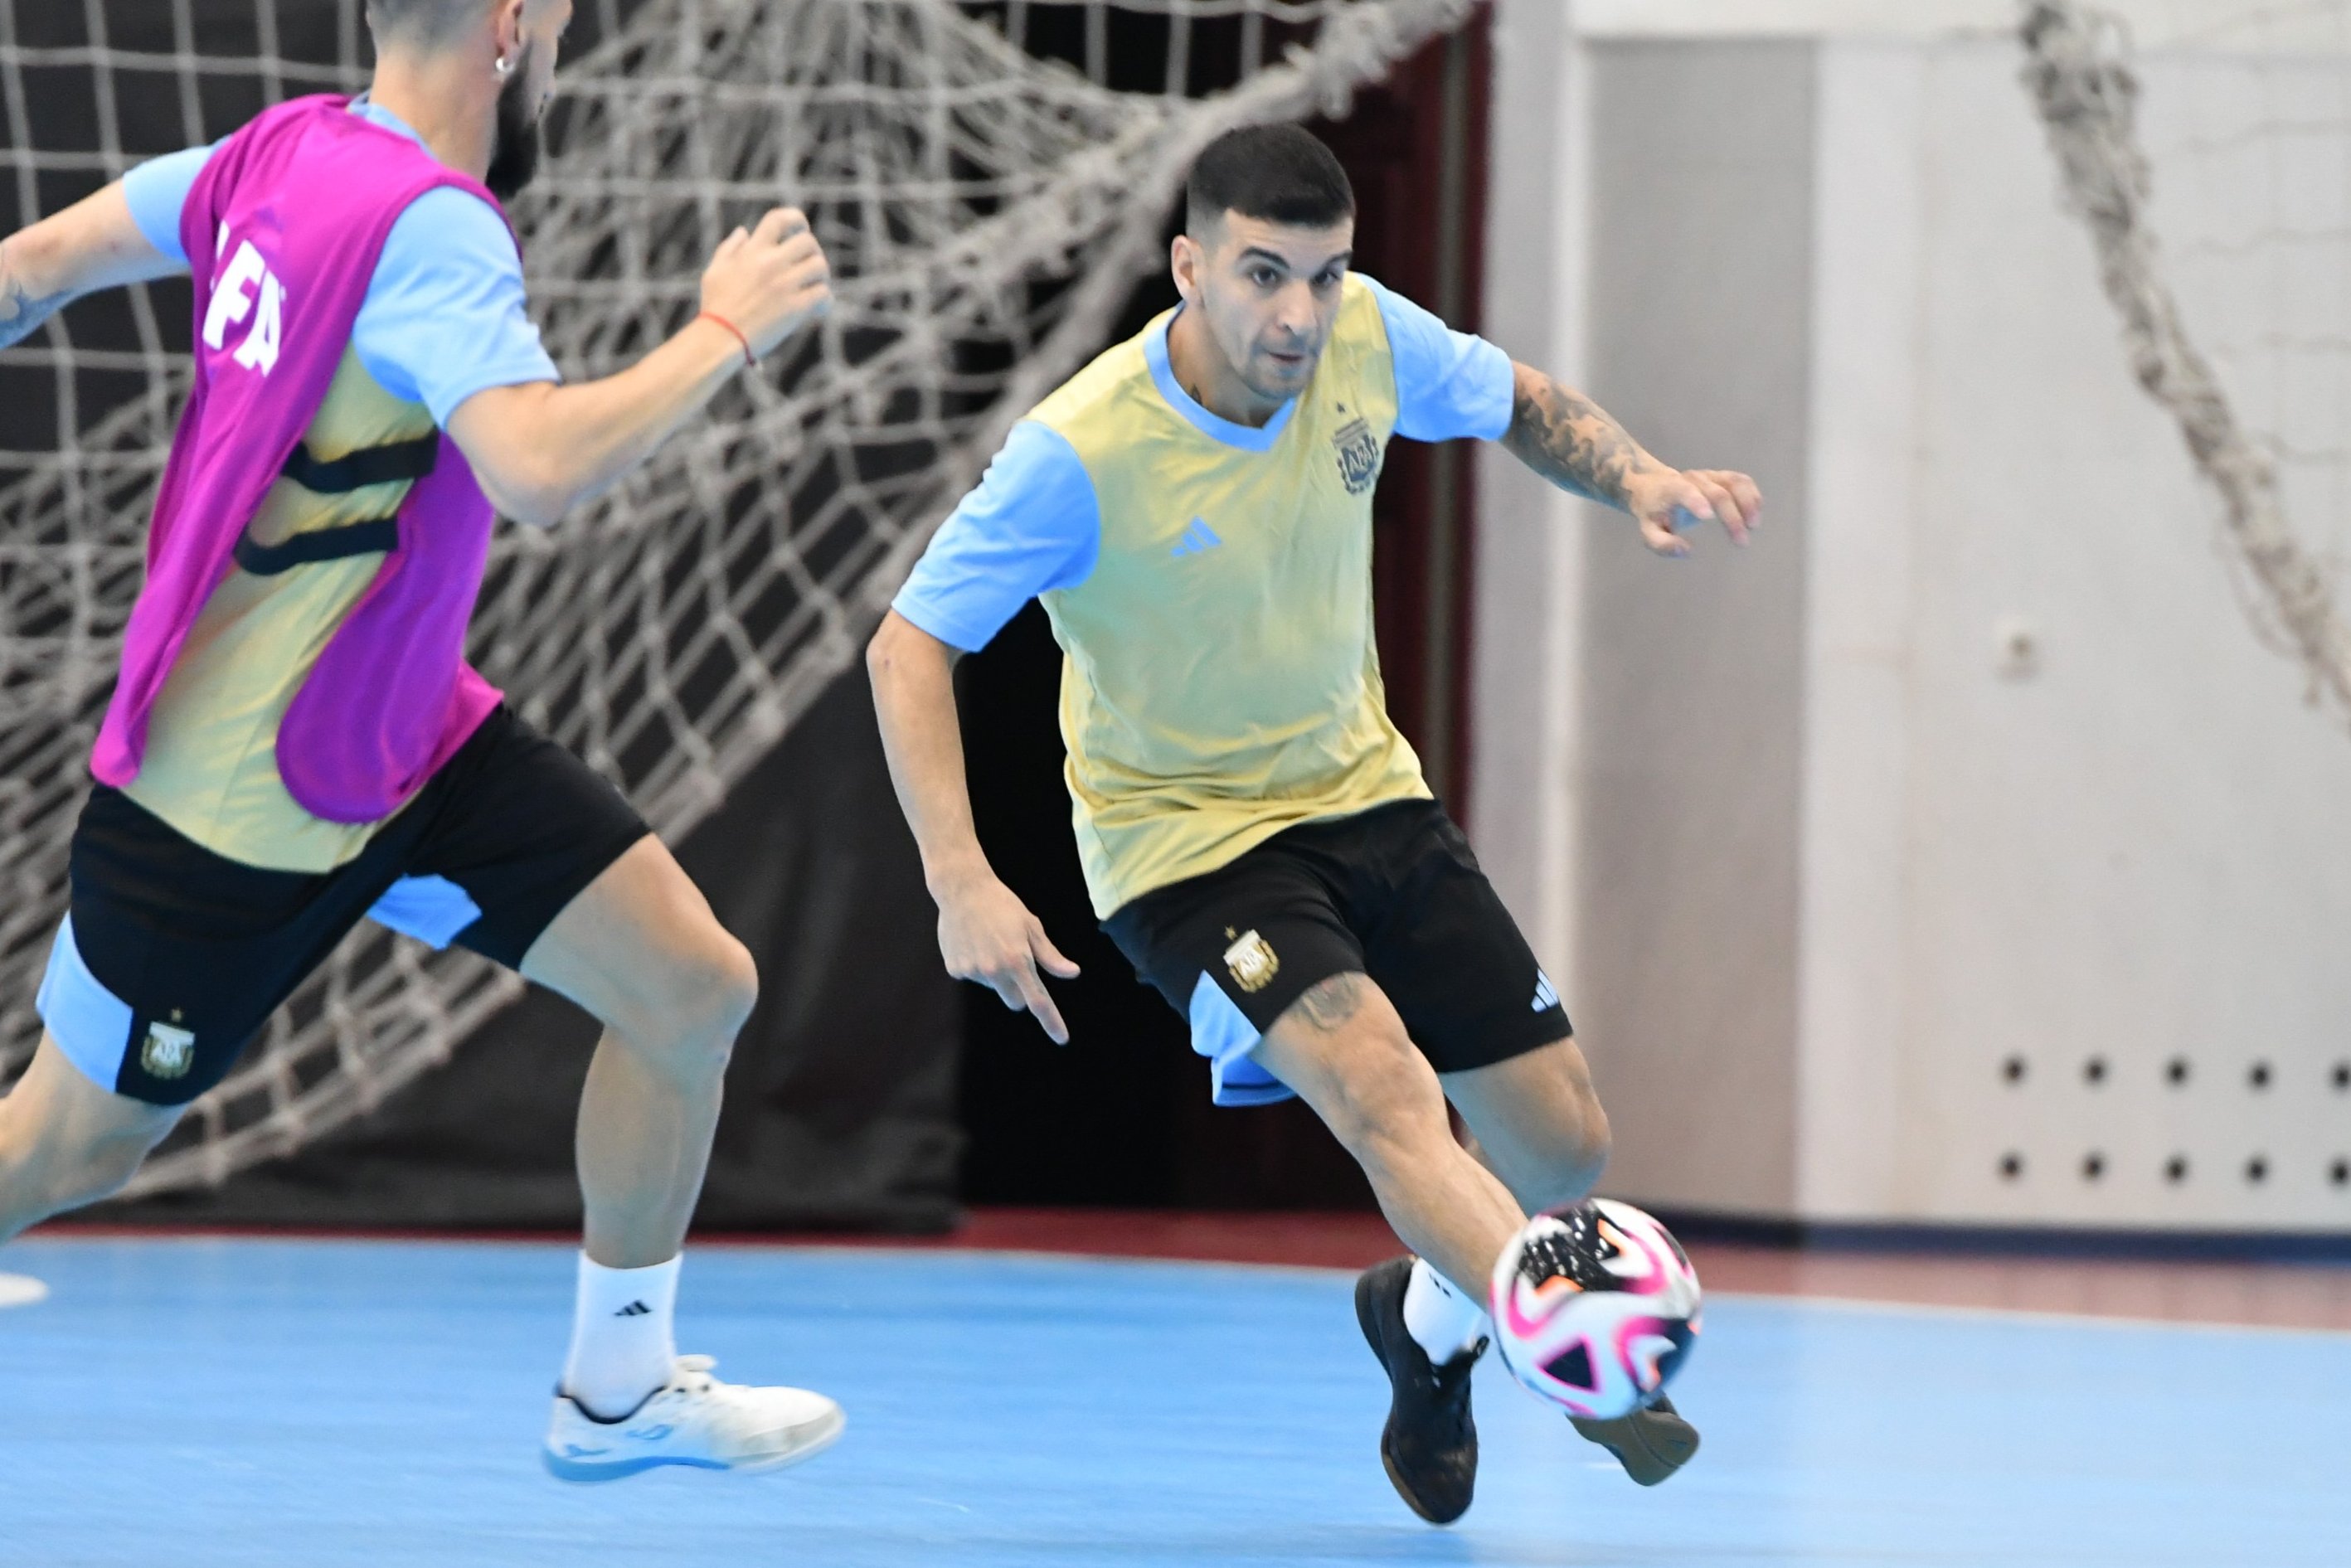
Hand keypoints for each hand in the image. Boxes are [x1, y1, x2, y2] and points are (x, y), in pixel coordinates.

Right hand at [699, 207, 832, 358]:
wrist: (719, 339)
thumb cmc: (715, 307)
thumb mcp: (715, 271)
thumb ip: (730, 248)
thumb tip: (744, 231)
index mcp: (752, 251)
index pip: (779, 219)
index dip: (796, 219)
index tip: (802, 229)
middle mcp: (770, 263)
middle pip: (808, 242)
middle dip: (813, 252)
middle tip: (809, 266)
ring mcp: (784, 285)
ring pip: (819, 266)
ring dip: (821, 276)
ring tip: (815, 287)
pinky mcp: (795, 308)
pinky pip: (823, 294)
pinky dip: (825, 300)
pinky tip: (817, 309)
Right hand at [935, 872, 1081, 1043]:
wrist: (962, 889)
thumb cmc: (1003, 905)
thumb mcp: (1031, 926)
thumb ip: (1050, 956)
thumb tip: (1073, 973)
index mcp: (1017, 961)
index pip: (1038, 1000)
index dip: (1051, 1021)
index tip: (1062, 1038)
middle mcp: (994, 971)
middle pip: (1016, 1001)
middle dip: (1020, 989)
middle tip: (1015, 958)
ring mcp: (972, 972)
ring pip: (994, 987)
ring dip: (996, 974)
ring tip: (990, 942)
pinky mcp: (955, 969)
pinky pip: (973, 977)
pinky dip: (977, 966)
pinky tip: (974, 943)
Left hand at [1625, 467, 1762, 556]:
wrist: (1654, 486)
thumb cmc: (1653, 512)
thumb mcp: (1649, 530)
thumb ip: (1662, 544)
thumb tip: (1687, 551)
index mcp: (1672, 488)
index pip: (1685, 491)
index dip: (1697, 501)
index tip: (1709, 518)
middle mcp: (1694, 479)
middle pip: (1717, 493)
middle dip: (1732, 516)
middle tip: (1741, 541)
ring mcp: (1711, 476)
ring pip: (1734, 482)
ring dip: (1748, 502)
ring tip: (1754, 525)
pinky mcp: (1722, 477)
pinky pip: (1742, 481)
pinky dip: (1752, 495)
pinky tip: (1757, 512)